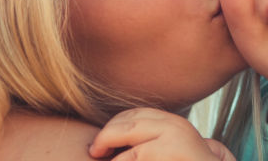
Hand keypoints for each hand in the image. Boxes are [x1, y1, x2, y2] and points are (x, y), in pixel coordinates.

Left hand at [89, 108, 235, 160]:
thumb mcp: (173, 147)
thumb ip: (153, 139)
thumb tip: (113, 144)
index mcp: (173, 122)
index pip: (134, 115)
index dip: (113, 126)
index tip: (102, 142)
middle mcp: (174, 126)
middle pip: (127, 125)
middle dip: (105, 137)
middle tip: (94, 152)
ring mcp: (172, 141)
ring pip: (128, 151)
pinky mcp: (168, 152)